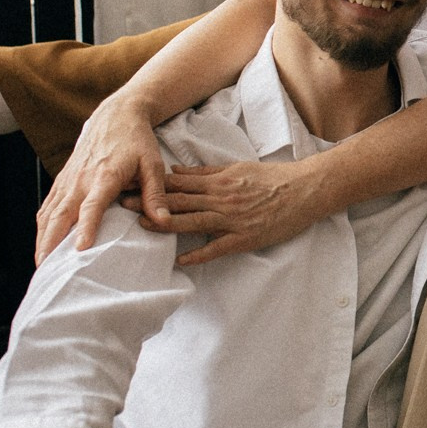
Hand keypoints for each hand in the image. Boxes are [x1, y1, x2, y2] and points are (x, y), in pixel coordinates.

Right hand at [35, 94, 165, 261]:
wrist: (116, 115)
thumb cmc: (137, 141)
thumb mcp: (153, 164)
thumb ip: (156, 194)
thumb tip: (163, 221)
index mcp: (104, 176)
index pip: (91, 206)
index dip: (85, 227)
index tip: (80, 249)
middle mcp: (81, 179)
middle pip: (60, 215)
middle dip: (51, 243)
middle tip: (49, 271)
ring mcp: (68, 179)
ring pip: (49, 213)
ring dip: (42, 239)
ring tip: (41, 266)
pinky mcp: (62, 179)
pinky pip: (48, 205)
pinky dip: (42, 226)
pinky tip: (42, 242)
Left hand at [126, 160, 329, 266]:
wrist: (305, 189)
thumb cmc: (273, 177)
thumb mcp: (237, 167)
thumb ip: (206, 172)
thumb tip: (175, 172)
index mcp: (219, 181)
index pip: (178, 183)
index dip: (152, 185)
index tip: (129, 185)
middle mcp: (221, 198)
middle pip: (179, 201)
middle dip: (149, 203)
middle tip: (122, 205)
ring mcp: (232, 218)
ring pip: (193, 221)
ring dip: (166, 224)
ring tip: (142, 227)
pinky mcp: (245, 236)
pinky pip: (217, 247)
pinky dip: (198, 253)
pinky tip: (181, 260)